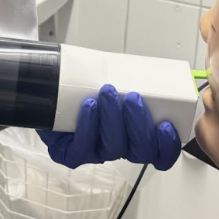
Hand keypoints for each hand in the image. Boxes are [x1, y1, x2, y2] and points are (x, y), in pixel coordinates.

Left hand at [38, 84, 180, 170]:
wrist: (51, 92)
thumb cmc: (86, 87)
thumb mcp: (114, 78)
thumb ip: (132, 77)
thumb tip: (148, 65)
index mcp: (136, 134)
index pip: (160, 152)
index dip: (168, 145)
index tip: (167, 125)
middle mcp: (119, 147)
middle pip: (141, 152)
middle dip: (140, 124)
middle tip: (133, 98)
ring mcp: (95, 152)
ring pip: (113, 149)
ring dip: (113, 119)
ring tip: (107, 92)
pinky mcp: (71, 154)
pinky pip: (83, 148)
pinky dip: (88, 125)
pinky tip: (89, 106)